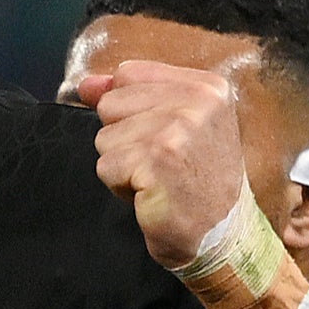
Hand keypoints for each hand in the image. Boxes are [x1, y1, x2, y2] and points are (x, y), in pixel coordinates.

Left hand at [74, 61, 251, 269]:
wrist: (222, 234)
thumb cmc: (198, 182)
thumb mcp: (176, 125)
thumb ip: (131, 96)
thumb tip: (87, 85)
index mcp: (206, 87)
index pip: (128, 74)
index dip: (128, 110)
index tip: (160, 137)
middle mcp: (196, 102)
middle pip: (111, 104)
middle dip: (123, 138)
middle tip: (160, 163)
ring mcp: (177, 131)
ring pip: (105, 138)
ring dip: (123, 165)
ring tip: (157, 179)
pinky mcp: (156, 161)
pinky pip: (106, 166)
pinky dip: (121, 187)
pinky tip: (151, 194)